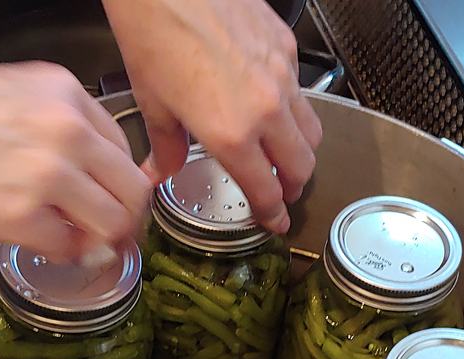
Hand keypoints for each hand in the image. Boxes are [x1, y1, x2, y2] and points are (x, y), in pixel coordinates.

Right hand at [0, 62, 151, 259]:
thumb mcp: (1, 95)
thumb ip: (51, 125)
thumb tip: (83, 168)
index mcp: (61, 91)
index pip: (121, 146)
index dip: (118, 181)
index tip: (110, 199)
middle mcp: (64, 127)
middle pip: (130, 188)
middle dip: (124, 217)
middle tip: (109, 235)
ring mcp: (47, 172)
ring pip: (111, 222)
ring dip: (99, 241)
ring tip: (79, 245)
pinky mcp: (21, 215)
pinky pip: (69, 246)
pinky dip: (63, 254)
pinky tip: (46, 248)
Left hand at [103, 0, 321, 233]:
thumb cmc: (153, 31)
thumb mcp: (152, 99)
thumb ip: (166, 145)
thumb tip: (162, 170)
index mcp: (229, 133)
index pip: (265, 189)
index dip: (273, 213)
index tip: (276, 222)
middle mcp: (265, 110)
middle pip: (302, 166)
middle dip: (294, 186)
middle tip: (282, 193)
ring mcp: (282, 76)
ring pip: (311, 130)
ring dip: (301, 151)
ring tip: (285, 155)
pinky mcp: (285, 47)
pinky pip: (301, 90)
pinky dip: (292, 107)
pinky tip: (271, 104)